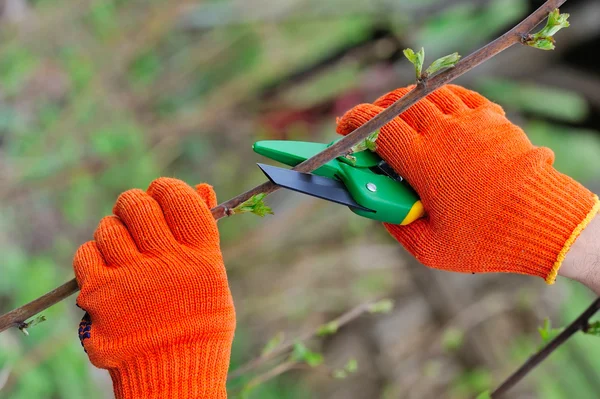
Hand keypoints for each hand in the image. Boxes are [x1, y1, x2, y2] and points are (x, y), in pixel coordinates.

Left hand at [73, 178, 234, 398]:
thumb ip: (204, 232)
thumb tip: (204, 187)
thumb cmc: (199, 320)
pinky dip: (94, 257)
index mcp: (200, 256)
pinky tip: (109, 272)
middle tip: (138, 217)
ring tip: (125, 252)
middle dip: (136, 205)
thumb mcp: (213, 276)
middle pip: (137, 204)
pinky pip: (86, 253)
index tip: (162, 193)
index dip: (167, 188)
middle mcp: (167, 263)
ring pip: (108, 227)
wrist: (174, 373)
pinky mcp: (99, 296)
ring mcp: (131, 279)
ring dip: (115, 233)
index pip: (178, 198)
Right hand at [337, 85, 598, 282]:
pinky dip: (440, 98)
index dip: (354, 121)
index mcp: (422, 161)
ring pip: (427, 95)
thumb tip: (377, 208)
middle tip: (369, 124)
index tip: (343, 127)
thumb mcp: (430, 248)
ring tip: (400, 114)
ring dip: (406, 101)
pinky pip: (459, 96)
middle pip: (399, 104)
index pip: (377, 126)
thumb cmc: (486, 240)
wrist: (545, 223)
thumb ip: (397, 227)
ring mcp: (470, 122)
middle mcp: (443, 133)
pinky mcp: (493, 119)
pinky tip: (437, 109)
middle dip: (376, 110)